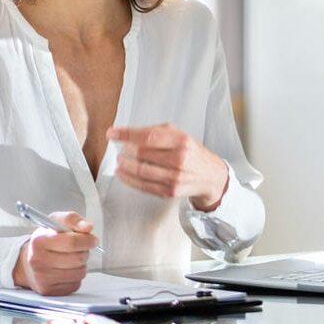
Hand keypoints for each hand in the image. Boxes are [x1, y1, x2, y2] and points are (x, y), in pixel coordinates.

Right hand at [13, 211, 96, 295]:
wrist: (28, 262)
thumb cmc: (46, 240)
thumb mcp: (56, 222)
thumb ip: (73, 219)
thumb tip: (87, 227)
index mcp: (40, 241)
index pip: (72, 242)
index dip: (87, 240)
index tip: (92, 239)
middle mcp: (38, 261)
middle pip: (78, 258)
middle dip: (84, 252)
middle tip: (79, 249)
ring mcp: (42, 278)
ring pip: (80, 272)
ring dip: (81, 264)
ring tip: (70, 259)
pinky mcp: (49, 291)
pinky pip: (76, 283)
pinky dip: (75, 276)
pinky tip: (66, 270)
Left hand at [107, 123, 229, 210]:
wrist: (210, 176)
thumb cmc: (192, 153)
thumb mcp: (180, 135)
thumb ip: (157, 132)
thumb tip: (127, 134)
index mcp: (182, 141)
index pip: (148, 137)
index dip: (126, 134)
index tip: (112, 133)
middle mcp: (179, 159)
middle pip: (141, 153)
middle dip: (125, 150)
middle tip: (120, 148)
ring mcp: (175, 177)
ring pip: (140, 171)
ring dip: (124, 165)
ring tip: (120, 160)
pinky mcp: (170, 191)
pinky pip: (143, 186)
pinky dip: (128, 179)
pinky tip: (123, 174)